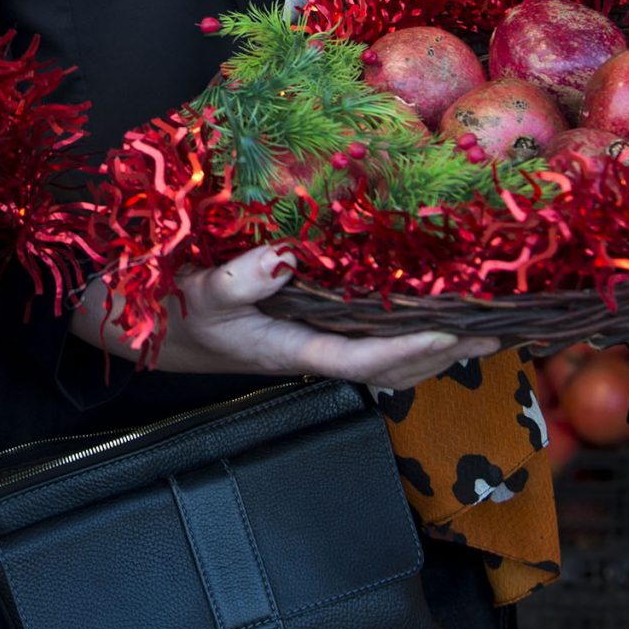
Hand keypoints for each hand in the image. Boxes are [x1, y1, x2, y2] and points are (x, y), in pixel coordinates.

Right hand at [71, 245, 497, 393]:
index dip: (413, 351)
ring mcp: (302, 340)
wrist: (125, 316)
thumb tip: (282, 259)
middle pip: (389, 369)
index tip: (458, 331)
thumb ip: (234, 280)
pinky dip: (400, 329)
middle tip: (503, 332)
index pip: (363, 362)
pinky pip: (362, 336)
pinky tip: (420, 307)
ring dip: (432, 345)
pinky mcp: (296, 324)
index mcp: (284, 349)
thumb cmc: (159, 303)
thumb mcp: (190, 289)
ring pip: (381, 356)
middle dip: (445, 354)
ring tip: (481, 325)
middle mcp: (302, 350)